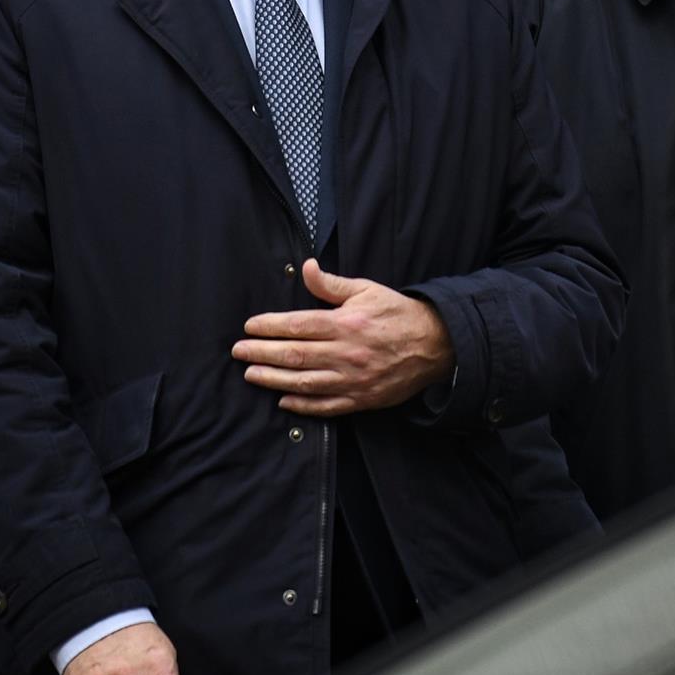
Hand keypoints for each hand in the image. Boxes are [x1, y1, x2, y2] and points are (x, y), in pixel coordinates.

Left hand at [236, 259, 454, 415]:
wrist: (436, 345)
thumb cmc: (399, 314)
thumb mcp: (367, 290)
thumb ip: (332, 284)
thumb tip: (306, 267)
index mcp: (346, 324)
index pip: (298, 325)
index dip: (270, 326)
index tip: (250, 326)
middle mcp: (346, 353)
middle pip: (295, 354)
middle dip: (262, 352)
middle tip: (239, 351)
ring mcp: (353, 379)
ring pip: (305, 382)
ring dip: (274, 379)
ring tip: (251, 374)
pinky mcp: (361, 399)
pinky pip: (327, 406)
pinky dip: (303, 405)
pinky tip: (283, 401)